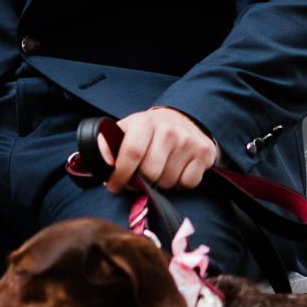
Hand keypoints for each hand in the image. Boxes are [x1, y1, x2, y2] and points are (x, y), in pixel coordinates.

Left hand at [101, 107, 217, 192]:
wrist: (182, 120)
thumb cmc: (148, 132)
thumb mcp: (126, 131)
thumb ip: (109, 146)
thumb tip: (102, 165)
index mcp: (145, 123)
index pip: (131, 153)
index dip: (121, 175)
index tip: (114, 186)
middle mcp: (169, 130)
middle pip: (150, 174)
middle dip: (141, 182)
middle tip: (139, 179)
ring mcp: (189, 142)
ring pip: (168, 182)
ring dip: (160, 184)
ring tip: (159, 171)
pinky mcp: (204, 154)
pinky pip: (187, 183)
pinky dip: (179, 183)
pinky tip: (176, 170)